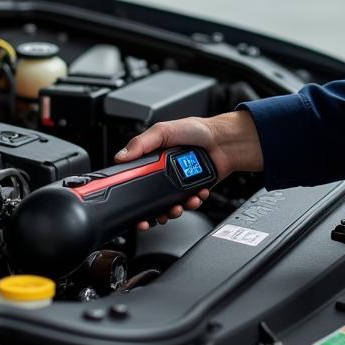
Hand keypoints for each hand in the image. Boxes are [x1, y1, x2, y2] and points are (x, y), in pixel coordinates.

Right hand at [116, 110, 261, 228]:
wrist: (224, 140)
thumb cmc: (196, 130)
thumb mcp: (164, 131)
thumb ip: (142, 143)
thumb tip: (121, 156)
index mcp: (152, 160)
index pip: (135, 181)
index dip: (130, 196)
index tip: (130, 208)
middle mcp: (164, 173)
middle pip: (151, 200)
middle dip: (154, 211)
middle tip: (157, 214)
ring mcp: (179, 183)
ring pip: (171, 206)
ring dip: (174, 210)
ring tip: (179, 206)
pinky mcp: (194, 190)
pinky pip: (189, 204)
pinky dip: (192, 203)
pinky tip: (195, 195)